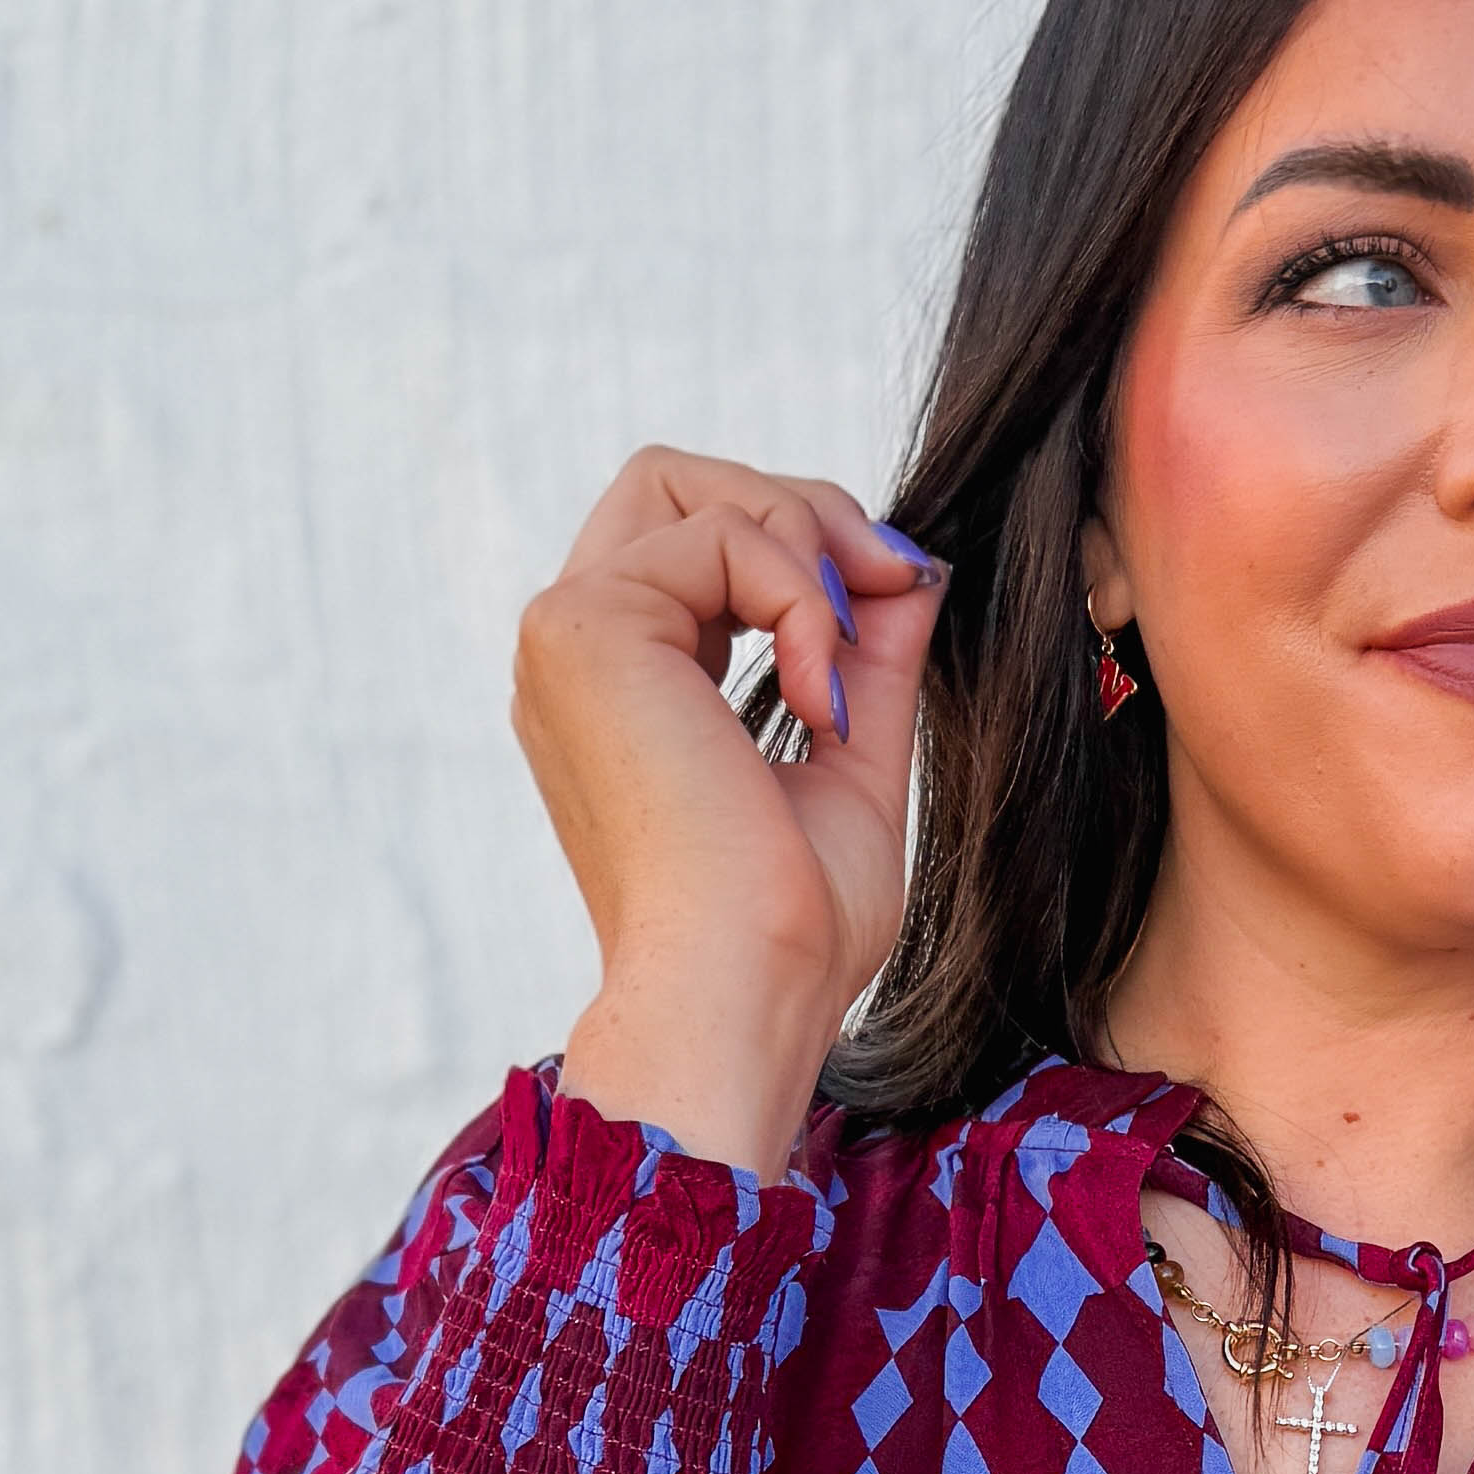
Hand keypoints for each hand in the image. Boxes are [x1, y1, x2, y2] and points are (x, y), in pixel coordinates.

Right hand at [513, 450, 946, 1180]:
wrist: (744, 992)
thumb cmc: (789, 928)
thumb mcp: (851, 756)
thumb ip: (865, 654)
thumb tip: (908, 569)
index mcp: (620, 686)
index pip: (696, 539)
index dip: (802, 546)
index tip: (895, 599)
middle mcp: (576, 653)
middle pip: (676, 481)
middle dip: (799, 512)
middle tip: (885, 586)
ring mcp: (565, 634)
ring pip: (697, 490)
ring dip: (810, 557)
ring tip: (843, 681)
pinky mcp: (582, 626)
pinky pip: (724, 536)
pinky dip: (802, 600)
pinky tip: (821, 703)